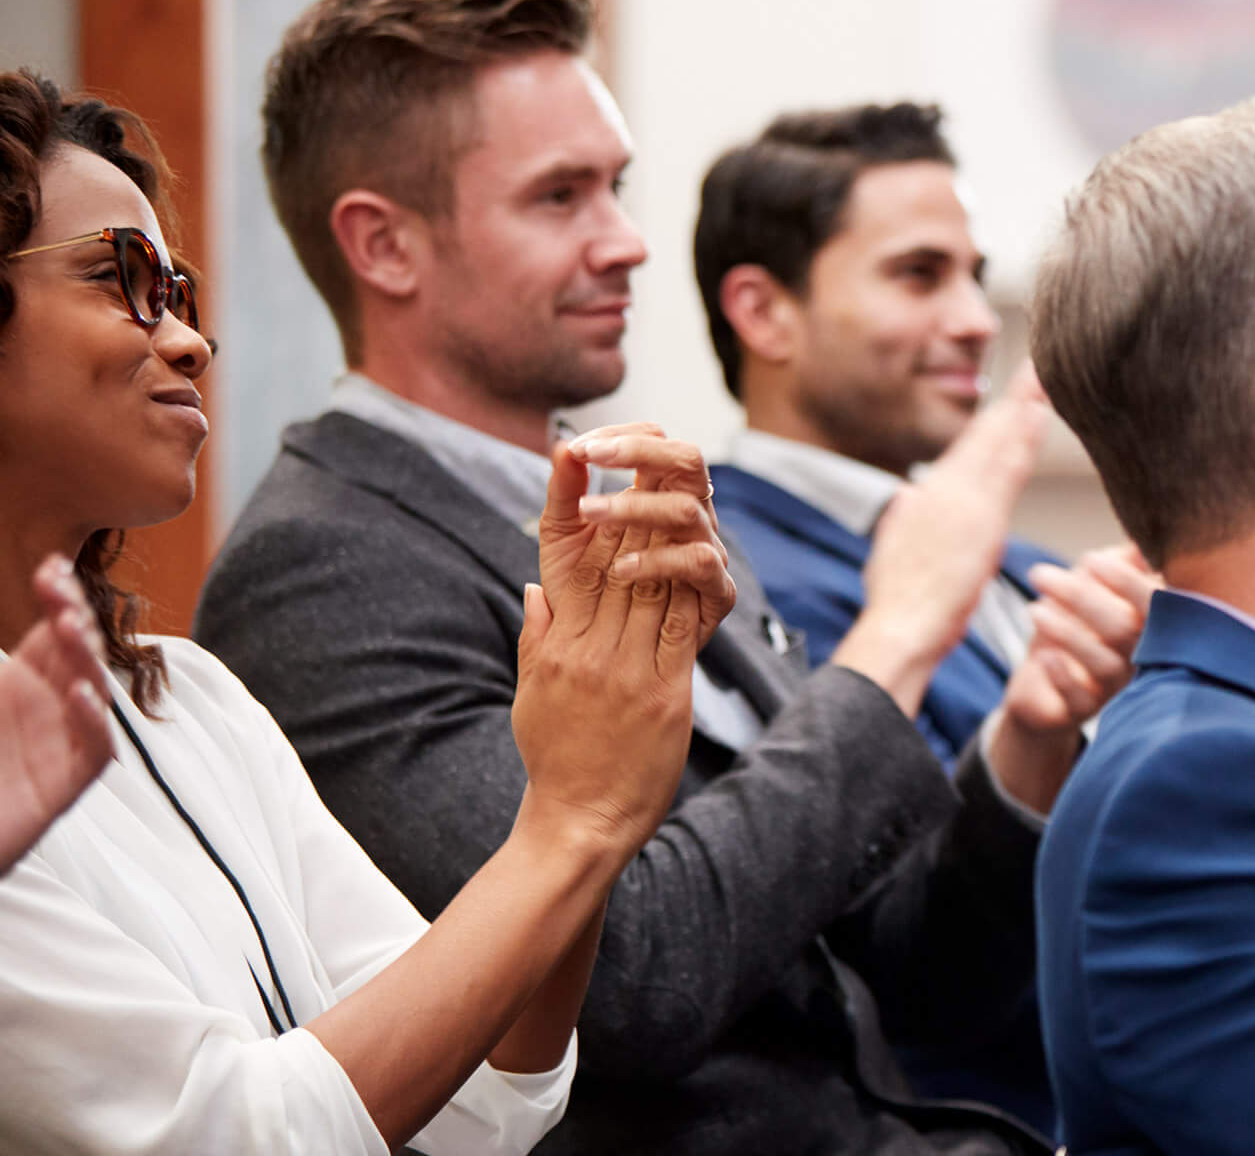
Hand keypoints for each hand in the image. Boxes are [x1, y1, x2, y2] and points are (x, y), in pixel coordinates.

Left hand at [0, 558, 113, 870]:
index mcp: (23, 684)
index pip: (53, 630)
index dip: (57, 597)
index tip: (50, 566)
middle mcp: (49, 709)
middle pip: (78, 655)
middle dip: (73, 618)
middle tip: (59, 592)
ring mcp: (62, 744)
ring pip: (93, 692)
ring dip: (86, 659)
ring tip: (71, 627)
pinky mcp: (67, 785)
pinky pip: (96, 749)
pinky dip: (94, 720)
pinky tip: (80, 694)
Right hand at [509, 427, 729, 854]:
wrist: (579, 822)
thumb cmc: (557, 757)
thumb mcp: (534, 687)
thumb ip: (540, 631)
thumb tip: (540, 583)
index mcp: (556, 640)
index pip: (559, 556)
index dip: (565, 499)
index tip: (570, 451)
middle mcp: (587, 647)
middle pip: (611, 555)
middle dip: (627, 494)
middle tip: (643, 445)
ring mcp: (625, 668)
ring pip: (649, 578)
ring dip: (665, 524)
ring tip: (676, 478)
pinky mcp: (662, 691)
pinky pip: (682, 625)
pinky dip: (693, 583)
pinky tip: (706, 547)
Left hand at [566, 424, 739, 650]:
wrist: (597, 661)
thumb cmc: (584, 593)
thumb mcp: (562, 538)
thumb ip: (563, 491)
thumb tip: (561, 444)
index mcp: (659, 493)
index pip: (656, 440)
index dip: (621, 435)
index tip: (580, 448)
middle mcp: (689, 515)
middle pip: (689, 459)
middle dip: (640, 451)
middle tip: (591, 456)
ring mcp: (707, 550)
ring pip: (688, 508)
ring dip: (635, 505)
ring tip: (589, 512)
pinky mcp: (716, 592)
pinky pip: (699, 562)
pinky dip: (659, 561)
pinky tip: (619, 568)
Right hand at [836, 374, 1050, 713]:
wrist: (899, 627)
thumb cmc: (899, 603)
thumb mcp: (896, 549)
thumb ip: (907, 519)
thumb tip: (910, 498)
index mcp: (926, 497)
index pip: (969, 451)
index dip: (993, 422)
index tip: (1013, 397)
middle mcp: (943, 490)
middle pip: (985, 436)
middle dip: (1013, 401)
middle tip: (1038, 367)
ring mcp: (962, 502)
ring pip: (997, 443)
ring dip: (1022, 408)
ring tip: (1045, 377)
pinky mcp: (980, 520)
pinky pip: (1008, 469)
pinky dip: (1022, 437)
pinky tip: (1039, 413)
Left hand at [997, 545, 1157, 739]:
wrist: (1042, 688)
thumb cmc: (1075, 627)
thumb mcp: (1093, 588)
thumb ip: (1117, 563)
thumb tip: (1139, 538)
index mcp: (1148, 623)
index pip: (1154, 602)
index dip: (1127, 582)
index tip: (1091, 559)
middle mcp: (1140, 657)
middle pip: (1124, 629)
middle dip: (1083, 598)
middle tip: (1040, 575)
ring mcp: (1116, 688)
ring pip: (1105, 664)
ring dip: (1069, 634)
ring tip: (1034, 611)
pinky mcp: (1085, 712)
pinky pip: (1082, 699)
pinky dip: (1063, 676)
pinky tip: (1044, 656)